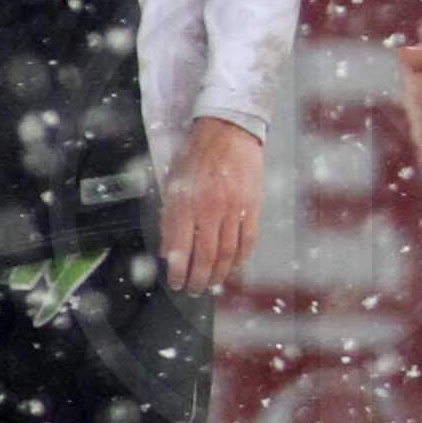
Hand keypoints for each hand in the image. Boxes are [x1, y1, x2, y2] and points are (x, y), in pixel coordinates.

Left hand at [159, 115, 264, 294]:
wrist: (228, 132)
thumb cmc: (196, 157)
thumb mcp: (173, 184)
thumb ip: (170, 218)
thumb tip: (169, 250)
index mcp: (187, 203)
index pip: (181, 248)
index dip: (178, 271)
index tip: (175, 282)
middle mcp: (211, 209)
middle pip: (206, 256)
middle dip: (199, 278)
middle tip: (194, 290)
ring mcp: (235, 210)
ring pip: (228, 253)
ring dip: (219, 273)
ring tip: (212, 284)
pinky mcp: (252, 207)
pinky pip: (248, 241)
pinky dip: (241, 259)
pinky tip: (233, 267)